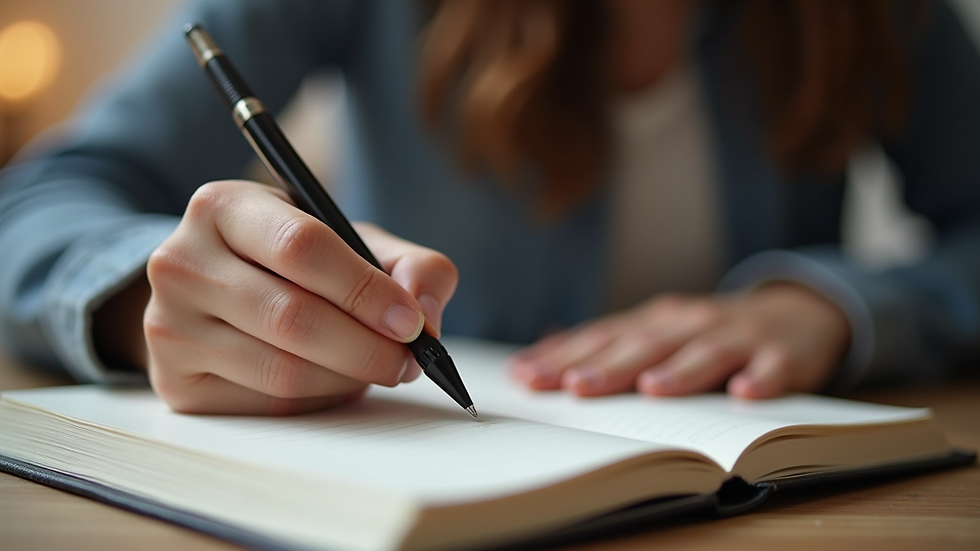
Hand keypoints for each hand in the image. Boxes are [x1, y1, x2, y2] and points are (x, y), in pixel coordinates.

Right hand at [142, 180, 457, 414]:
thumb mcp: (351, 240)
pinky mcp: (174, 383)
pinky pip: (266, 406)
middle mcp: (180, 261)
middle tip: (408, 361)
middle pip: (292, 318)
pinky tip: (334, 382)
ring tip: (377, 368)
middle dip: (367, 348)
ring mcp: (168, 326)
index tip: (411, 322)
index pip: (302, 247)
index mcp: (223, 206)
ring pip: (281, 371)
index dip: (365, 290)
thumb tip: (427, 314)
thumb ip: (409, 265)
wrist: (216, 291)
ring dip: (347, 379)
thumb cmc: (294, 262)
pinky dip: (318, 401)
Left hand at [509, 284, 850, 398]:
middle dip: (609, 366)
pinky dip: (760, 380)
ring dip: (679, 371)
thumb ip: (608, 346)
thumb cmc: (710, 333)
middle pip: (646, 345)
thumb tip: (540, 358)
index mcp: (656, 321)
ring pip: (705, 352)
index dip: (565, 357)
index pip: (604, 338)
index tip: (527, 377)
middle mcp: (690, 323)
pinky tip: (744, 393)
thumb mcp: (658, 332)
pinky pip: (772, 368)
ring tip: (651, 389)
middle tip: (574, 387)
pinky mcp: (782, 354)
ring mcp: (738, 336)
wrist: (797, 313)